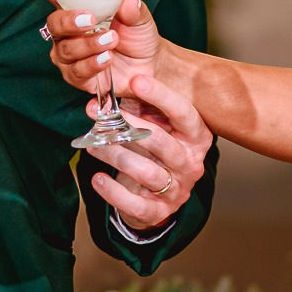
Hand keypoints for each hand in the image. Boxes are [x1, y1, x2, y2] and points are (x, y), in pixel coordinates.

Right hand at [33, 0, 163, 92]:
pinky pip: (76, 72)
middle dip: (69, 21)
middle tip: (90, 20)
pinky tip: (106, 59)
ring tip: (111, 40)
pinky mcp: (78, 76)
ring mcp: (71, 55)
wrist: (149, 65)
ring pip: (66, 49)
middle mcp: (69, 32)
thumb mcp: (140, 18)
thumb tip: (129, 1)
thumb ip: (133, 9)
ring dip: (88, 44)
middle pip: (54, 24)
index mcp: (79, 10)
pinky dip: (92, 64)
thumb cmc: (137, 35)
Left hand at [82, 72, 211, 229]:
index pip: (184, 113)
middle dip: (131, 127)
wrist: (159, 195)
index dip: (162, 96)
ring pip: (147, 172)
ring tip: (93, 145)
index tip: (137, 80)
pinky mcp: (159, 211)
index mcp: (197, 137)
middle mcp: (191, 163)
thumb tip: (106, 95)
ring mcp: (177, 189)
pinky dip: (113, 192)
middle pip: (163, 143)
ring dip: (116, 156)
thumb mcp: (156, 128)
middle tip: (104, 116)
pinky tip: (97, 179)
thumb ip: (140, 110)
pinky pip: (136, 204)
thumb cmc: (156, 152)